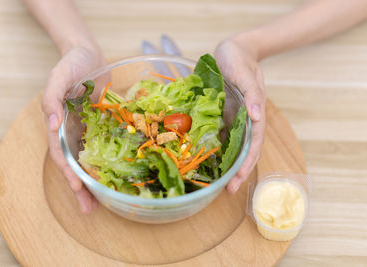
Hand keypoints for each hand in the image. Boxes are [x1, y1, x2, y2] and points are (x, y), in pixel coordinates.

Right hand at [41, 46, 105, 212]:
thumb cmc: (70, 63)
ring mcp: (88, 130)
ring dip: (96, 181)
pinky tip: (122, 173)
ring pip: (91, 161)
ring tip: (104, 202)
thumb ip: (51, 97)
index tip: (78, 186)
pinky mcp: (103, 126)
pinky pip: (108, 145)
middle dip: (81, 187)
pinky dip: (112, 161)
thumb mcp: (57, 75)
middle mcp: (72, 132)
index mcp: (59, 125)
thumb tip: (52, 123)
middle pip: (74, 165)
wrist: (88, 54)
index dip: (68, 171)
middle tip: (89, 209)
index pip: (61, 154)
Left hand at [215, 35, 265, 192]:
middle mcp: (243, 121)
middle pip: (244, 151)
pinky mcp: (220, 116)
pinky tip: (204, 160)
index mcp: (253, 114)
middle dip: (237, 172)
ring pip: (231, 147)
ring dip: (226, 165)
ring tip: (217, 184)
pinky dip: (214, 150)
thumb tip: (256, 115)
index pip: (254, 144)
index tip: (238, 179)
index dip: (247, 163)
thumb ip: (252, 93)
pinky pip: (217, 136)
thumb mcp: (246, 73)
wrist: (233, 51)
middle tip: (227, 191)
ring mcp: (232, 120)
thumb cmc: (240, 60)